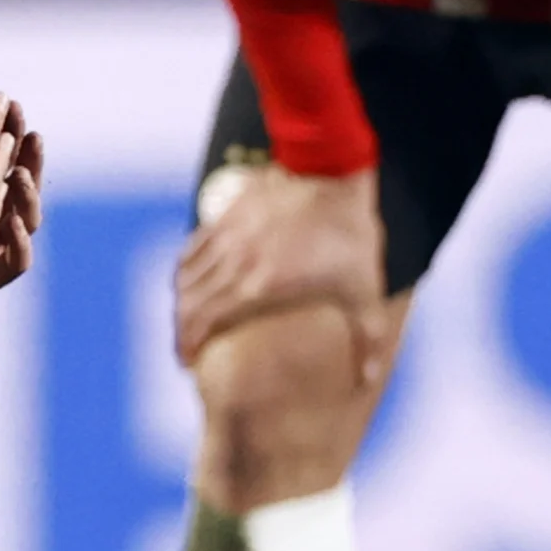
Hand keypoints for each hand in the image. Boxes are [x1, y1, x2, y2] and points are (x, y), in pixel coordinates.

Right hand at [171, 163, 386, 367]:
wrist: (335, 172)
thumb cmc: (352, 236)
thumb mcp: (366, 290)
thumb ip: (367, 338)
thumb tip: (368, 379)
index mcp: (260, 286)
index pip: (205, 321)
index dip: (189, 345)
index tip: (190, 363)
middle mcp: (235, 261)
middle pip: (188, 303)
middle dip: (181, 332)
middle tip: (186, 352)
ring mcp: (228, 235)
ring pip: (185, 277)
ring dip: (181, 304)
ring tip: (188, 323)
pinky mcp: (227, 214)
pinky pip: (192, 248)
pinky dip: (186, 271)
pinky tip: (193, 282)